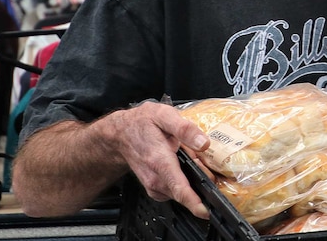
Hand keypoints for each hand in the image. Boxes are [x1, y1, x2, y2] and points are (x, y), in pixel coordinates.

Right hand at [106, 101, 210, 218]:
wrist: (120, 134)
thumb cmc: (142, 123)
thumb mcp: (164, 115)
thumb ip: (185, 129)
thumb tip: (204, 143)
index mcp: (160, 161)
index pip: (179, 188)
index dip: (194, 202)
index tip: (206, 212)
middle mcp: (155, 178)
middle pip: (186, 190)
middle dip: (200, 180)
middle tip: (199, 157)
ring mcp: (153, 186)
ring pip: (181, 190)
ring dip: (191, 178)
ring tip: (186, 155)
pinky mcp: (154, 188)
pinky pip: (175, 190)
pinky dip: (183, 180)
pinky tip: (180, 164)